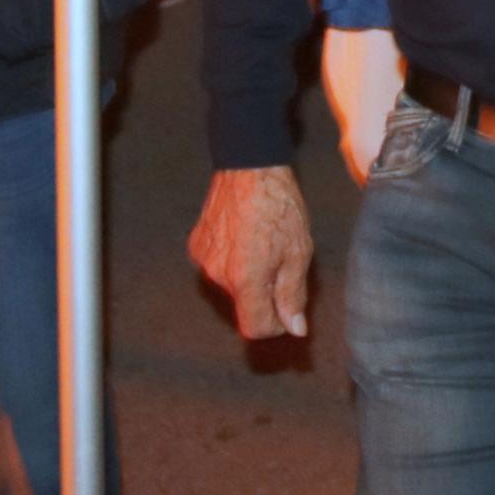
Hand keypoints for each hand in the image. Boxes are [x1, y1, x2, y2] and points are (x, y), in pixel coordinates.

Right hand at [192, 164, 317, 339]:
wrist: (249, 166)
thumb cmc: (279, 205)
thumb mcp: (298, 251)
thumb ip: (293, 295)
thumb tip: (295, 329)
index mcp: (245, 280)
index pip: (254, 329)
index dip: (274, 325)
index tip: (287, 308)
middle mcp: (218, 275)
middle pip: (244, 306)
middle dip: (265, 296)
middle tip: (282, 264)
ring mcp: (203, 260)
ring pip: (230, 286)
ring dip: (248, 277)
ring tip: (264, 244)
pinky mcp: (196, 246)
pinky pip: (217, 267)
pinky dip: (232, 260)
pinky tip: (245, 236)